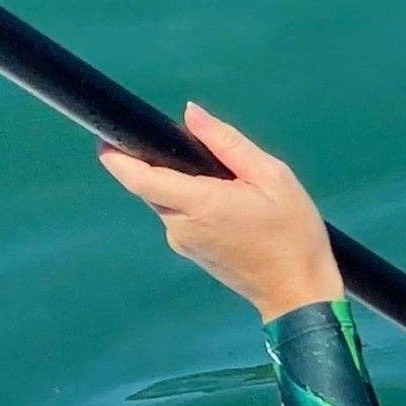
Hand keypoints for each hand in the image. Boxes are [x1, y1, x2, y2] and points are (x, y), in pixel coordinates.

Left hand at [100, 105, 343, 322]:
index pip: (139, 178)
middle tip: (208, 157)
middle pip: (152, 185)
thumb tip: (190, 113)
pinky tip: (233, 210)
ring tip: (234, 189)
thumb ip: (228, 143)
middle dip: (167, 165)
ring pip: (167, 200)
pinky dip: (195, 204)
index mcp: (199, 205)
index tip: (105, 136)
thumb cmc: (294, 233)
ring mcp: (182, 243)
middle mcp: (180, 226)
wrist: (299, 292)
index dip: (116, 156)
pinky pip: (180, 217)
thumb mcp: (274, 177)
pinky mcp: (190, 252)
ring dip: (187, 186)